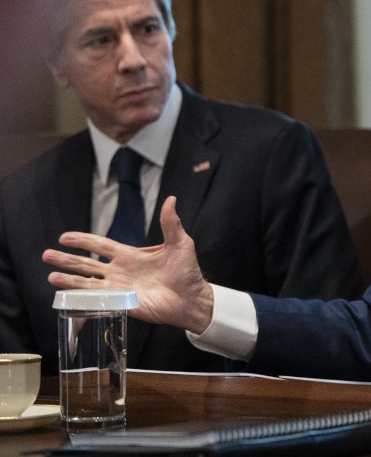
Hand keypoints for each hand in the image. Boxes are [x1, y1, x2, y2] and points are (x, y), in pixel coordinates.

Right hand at [43, 196, 214, 333]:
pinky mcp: (122, 305)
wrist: (192, 298)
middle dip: (67, 259)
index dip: (83, 240)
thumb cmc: (187, 271)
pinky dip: (82, 300)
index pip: (100, 245)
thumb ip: (171, 223)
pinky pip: (98, 302)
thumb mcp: (180, 243)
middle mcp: (119, 271)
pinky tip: (67, 298)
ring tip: (50, 276)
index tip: (64, 237)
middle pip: (87, 264)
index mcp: (129, 255)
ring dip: (69, 280)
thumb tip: (171, 199)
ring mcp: (119, 289)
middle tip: (46, 255)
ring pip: (87, 283)